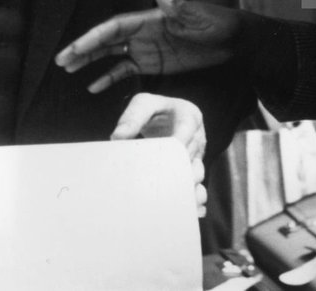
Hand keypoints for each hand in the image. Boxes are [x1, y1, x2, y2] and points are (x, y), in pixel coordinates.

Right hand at [54, 0, 241, 92]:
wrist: (233, 42)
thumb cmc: (217, 25)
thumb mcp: (199, 18)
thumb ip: (178, 9)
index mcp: (150, 19)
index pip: (115, 27)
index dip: (94, 36)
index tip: (75, 47)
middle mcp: (143, 32)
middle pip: (106, 40)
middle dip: (83, 49)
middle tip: (61, 61)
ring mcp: (146, 48)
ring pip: (111, 54)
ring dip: (90, 61)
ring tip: (68, 70)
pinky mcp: (153, 63)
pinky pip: (126, 70)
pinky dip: (109, 77)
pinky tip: (94, 87)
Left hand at [111, 93, 207, 216]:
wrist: (168, 115)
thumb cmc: (156, 110)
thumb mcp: (144, 104)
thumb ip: (132, 117)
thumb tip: (117, 137)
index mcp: (188, 115)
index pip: (186, 131)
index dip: (175, 147)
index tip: (161, 163)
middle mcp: (197, 136)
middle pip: (191, 156)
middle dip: (180, 173)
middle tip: (166, 190)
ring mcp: (198, 153)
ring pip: (198, 173)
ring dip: (188, 189)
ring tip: (178, 204)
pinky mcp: (195, 167)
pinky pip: (198, 184)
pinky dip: (195, 197)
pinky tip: (191, 211)